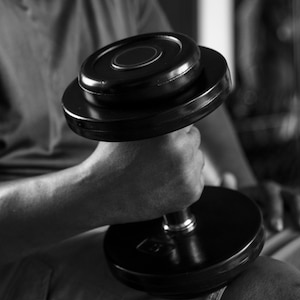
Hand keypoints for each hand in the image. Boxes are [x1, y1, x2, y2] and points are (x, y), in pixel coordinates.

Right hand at [84, 126, 204, 223]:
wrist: (103, 194)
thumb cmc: (110, 160)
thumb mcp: (125, 127)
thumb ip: (148, 114)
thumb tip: (162, 104)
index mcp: (168, 130)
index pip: (184, 117)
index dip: (171, 125)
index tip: (161, 134)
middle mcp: (182, 150)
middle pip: (193, 137)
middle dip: (179, 143)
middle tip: (156, 154)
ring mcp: (188, 173)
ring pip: (196, 159)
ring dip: (183, 162)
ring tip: (157, 170)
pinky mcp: (191, 192)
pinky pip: (195, 179)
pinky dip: (183, 182)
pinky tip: (162, 183)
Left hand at [215, 173, 299, 231]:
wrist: (249, 210)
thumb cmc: (241, 210)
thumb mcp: (235, 201)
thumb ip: (229, 191)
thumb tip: (227, 175)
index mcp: (260, 190)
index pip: (269, 193)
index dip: (274, 208)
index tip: (276, 227)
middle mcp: (278, 191)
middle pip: (290, 195)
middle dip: (297, 210)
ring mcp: (291, 196)